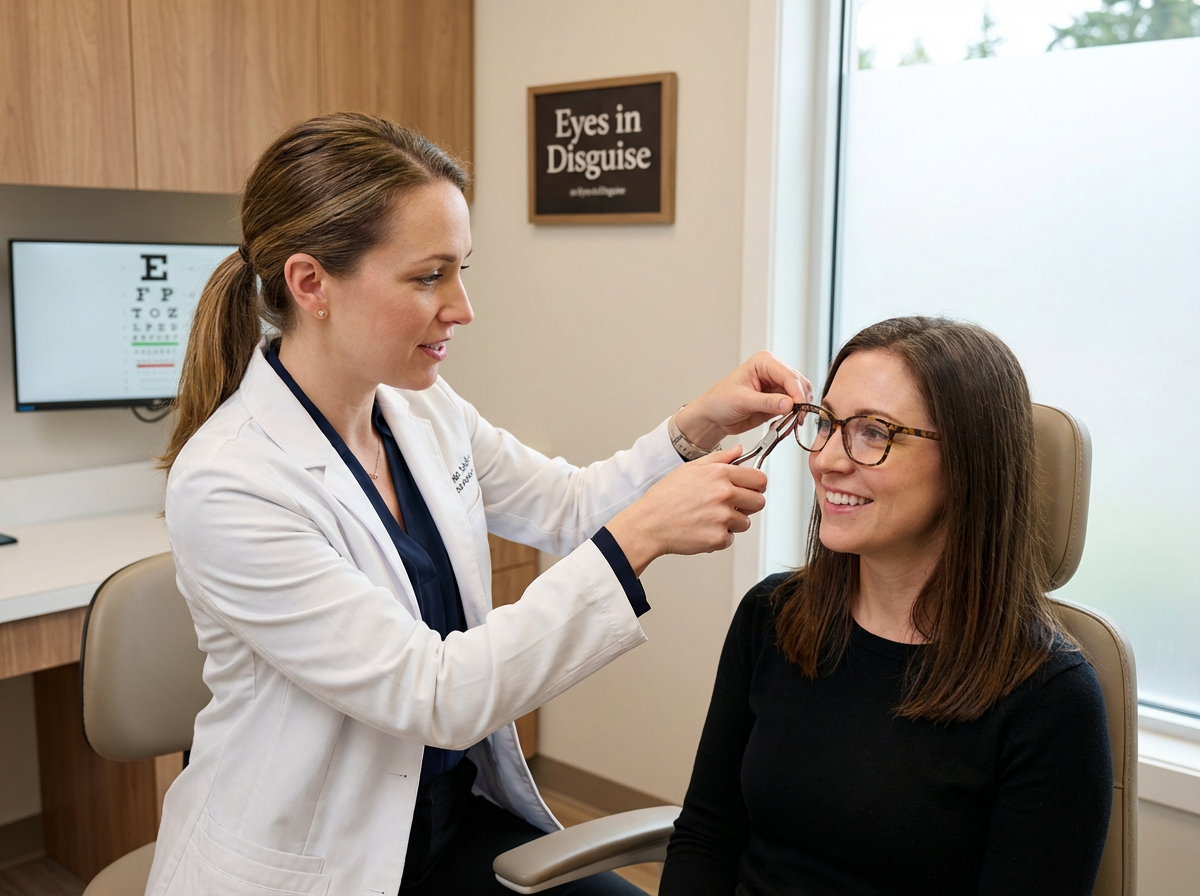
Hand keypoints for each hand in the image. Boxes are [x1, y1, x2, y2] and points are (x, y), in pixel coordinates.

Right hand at [605, 447, 768, 575]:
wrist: (648, 524)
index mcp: (719, 474)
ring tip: (709, 518)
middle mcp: (724, 494)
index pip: (759, 479)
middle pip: (759, 502)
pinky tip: (702, 529)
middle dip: (748, 505)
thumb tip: (738, 451)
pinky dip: (719, 537)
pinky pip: (730, 539)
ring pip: (745, 522)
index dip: (757, 485)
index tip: (752, 489)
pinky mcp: (718, 538)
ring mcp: (723, 517)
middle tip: (730, 506)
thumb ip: (719, 458)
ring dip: (732, 523)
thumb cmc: (664, 498)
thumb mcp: (690, 469)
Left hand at [674, 351, 812, 449]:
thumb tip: (790, 404)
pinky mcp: (779, 401)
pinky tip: (786, 425)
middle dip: (801, 402)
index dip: (797, 393)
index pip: (789, 375)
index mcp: (764, 362)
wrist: (713, 417)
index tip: (799, 409)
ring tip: (791, 424)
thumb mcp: (742, 401)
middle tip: (797, 420)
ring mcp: (777, 386)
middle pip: (800, 385)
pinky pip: (794, 409)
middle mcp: (774, 371)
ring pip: (801, 397)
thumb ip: (767, 402)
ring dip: (799, 411)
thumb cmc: (719, 401)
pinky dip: (794, 417)